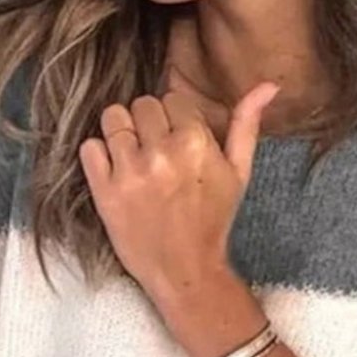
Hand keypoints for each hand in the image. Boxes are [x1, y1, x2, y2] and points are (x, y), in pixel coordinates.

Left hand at [78, 76, 279, 304]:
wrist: (185, 271)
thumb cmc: (213, 221)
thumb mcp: (238, 173)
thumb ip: (246, 125)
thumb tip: (268, 85)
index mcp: (196, 143)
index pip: (172, 99)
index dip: (174, 120)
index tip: (177, 143)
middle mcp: (161, 153)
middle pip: (141, 104)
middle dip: (148, 123)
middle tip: (155, 152)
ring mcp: (130, 172)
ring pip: (112, 118)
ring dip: (121, 133)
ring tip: (133, 157)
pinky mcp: (105, 191)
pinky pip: (89, 148)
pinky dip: (98, 155)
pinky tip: (114, 172)